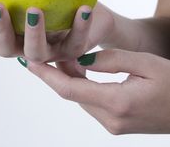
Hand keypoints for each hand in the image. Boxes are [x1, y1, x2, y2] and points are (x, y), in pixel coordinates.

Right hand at [0, 0, 113, 61]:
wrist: (92, 13)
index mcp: (11, 28)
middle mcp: (25, 43)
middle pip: (3, 47)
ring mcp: (48, 51)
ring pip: (35, 52)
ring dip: (33, 33)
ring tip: (34, 10)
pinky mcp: (71, 52)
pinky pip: (75, 42)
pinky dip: (79, 26)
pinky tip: (84, 8)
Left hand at [26, 49, 169, 133]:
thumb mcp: (146, 63)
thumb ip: (111, 60)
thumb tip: (81, 60)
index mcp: (117, 103)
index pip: (70, 89)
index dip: (46, 75)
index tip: (29, 62)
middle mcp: (111, 120)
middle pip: (72, 94)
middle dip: (55, 73)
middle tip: (45, 50)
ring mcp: (113, 125)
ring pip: (80, 98)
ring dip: (68, 79)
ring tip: (61, 55)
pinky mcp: (116, 124)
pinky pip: (91, 103)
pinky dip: (81, 86)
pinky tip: (79, 70)